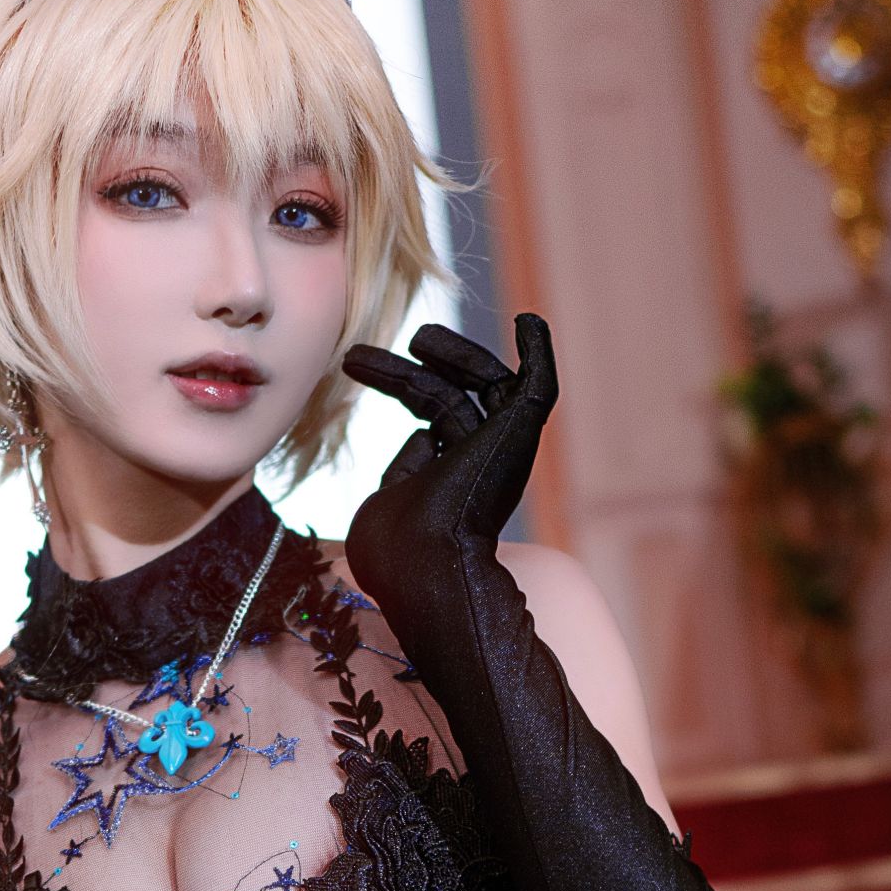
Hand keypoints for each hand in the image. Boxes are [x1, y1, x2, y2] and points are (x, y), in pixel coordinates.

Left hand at [341, 316, 557, 623]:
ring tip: (418, 335)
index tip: (350, 362)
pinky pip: (539, 386)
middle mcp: (479, 463)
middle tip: (367, 344)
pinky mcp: (519, 434)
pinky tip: (528, 321)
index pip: (429, 416)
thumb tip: (422, 437)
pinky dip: (540, 352)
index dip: (394, 381)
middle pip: (449, 396)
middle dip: (411, 366)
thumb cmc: (396, 554)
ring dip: (456, 352)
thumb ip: (399, 473)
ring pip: (487, 383)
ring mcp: (501, 449)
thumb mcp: (383, 507)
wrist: (427, 569)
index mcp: (447, 479)